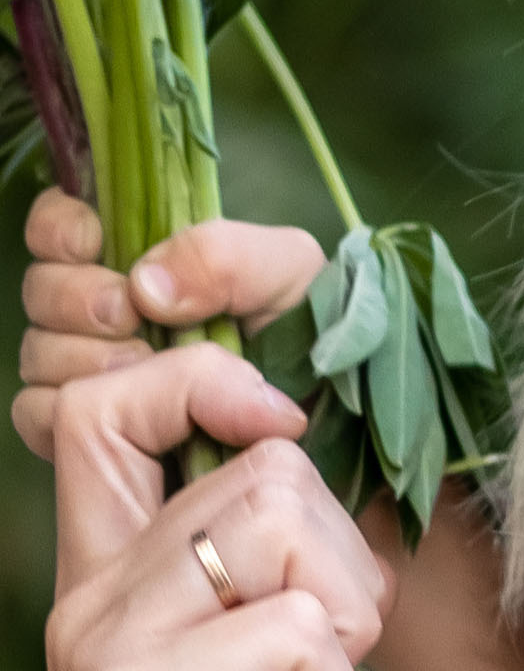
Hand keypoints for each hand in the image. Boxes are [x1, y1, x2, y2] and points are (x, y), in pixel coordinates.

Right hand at [16, 192, 324, 461]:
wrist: (339, 425)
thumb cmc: (316, 340)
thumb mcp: (287, 272)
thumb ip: (221, 255)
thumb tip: (143, 288)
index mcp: (146, 268)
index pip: (61, 233)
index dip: (60, 230)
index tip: (92, 242)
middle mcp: (110, 320)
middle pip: (42, 296)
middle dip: (78, 300)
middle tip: (131, 319)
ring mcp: (101, 380)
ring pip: (39, 356)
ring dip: (82, 356)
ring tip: (144, 368)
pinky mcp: (102, 440)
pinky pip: (37, 418)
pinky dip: (66, 412)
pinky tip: (125, 418)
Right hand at [42, 338, 390, 670]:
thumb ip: (260, 608)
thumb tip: (335, 523)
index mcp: (104, 591)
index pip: (113, 404)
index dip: (212, 388)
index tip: (280, 467)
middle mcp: (89, 602)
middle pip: (257, 465)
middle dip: (342, 565)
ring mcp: (109, 648)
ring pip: (281, 521)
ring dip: (343, 626)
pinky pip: (301, 632)